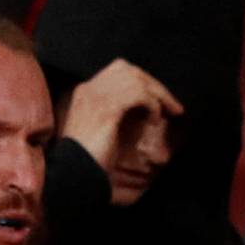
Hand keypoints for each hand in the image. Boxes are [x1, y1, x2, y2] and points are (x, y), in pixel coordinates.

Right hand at [59, 62, 184, 177]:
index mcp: (85, 92)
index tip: (158, 100)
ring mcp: (96, 97)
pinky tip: (154, 121)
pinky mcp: (107, 109)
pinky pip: (139, 94)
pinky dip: (152, 105)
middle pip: (130, 70)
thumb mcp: (103, 131)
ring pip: (137, 79)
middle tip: (171, 105)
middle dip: (154, 85)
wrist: (73, 174)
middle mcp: (90, 89)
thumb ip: (118, 115)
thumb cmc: (89, 160)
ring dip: (158, 95)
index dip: (143, 82)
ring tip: (168, 113)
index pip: (119, 72)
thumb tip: (147, 110)